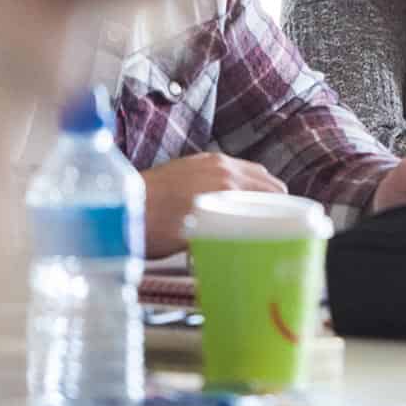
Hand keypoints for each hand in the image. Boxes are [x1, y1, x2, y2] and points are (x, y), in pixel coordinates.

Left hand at [142, 154, 285, 257]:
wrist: (116, 206)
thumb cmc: (150, 228)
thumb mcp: (191, 239)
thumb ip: (224, 234)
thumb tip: (244, 245)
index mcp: (226, 184)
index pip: (272, 191)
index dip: (284, 209)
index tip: (289, 225)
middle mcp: (221, 167)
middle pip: (265, 179)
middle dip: (274, 199)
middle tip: (276, 222)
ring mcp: (208, 161)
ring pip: (249, 172)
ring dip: (258, 189)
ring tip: (256, 212)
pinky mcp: (195, 160)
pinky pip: (230, 168)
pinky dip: (240, 182)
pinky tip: (231, 200)